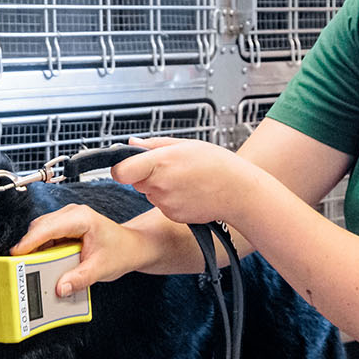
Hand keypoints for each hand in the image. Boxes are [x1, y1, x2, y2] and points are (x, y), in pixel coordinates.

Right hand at [9, 204, 166, 296]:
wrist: (131, 247)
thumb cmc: (121, 251)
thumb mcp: (101, 268)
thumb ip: (80, 279)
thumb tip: (61, 287)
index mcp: (81, 218)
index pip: (48, 227)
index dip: (29, 241)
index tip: (16, 255)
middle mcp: (72, 214)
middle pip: (39, 228)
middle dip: (28, 248)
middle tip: (20, 267)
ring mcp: (67, 220)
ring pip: (40, 232)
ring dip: (34, 250)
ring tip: (30, 268)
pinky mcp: (64, 229)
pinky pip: (45, 238)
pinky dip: (41, 251)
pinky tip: (42, 265)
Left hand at [109, 136, 261, 226]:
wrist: (238, 192)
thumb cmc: (217, 165)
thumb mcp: (186, 144)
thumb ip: (153, 144)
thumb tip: (131, 143)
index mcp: (161, 162)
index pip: (121, 171)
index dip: (120, 168)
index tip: (126, 164)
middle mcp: (160, 185)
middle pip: (135, 180)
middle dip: (146, 173)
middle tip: (170, 167)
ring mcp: (165, 203)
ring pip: (149, 192)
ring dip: (160, 186)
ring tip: (185, 179)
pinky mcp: (172, 215)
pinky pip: (161, 204)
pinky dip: (170, 198)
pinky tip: (188, 192)